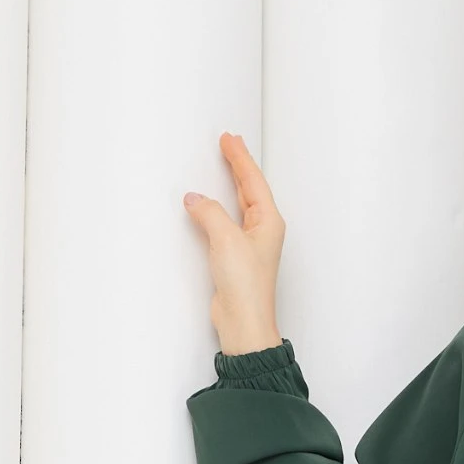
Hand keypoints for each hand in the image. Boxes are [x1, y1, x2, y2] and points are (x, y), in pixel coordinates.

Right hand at [182, 132, 285, 355]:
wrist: (244, 324)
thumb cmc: (246, 287)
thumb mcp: (226, 239)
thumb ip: (209, 212)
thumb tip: (194, 199)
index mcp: (268, 221)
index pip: (253, 180)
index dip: (240, 158)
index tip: (229, 139)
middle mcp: (262, 231)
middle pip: (249, 189)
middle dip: (239, 166)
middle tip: (229, 143)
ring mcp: (249, 245)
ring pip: (239, 205)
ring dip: (231, 185)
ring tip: (225, 164)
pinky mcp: (235, 259)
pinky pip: (227, 223)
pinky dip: (218, 208)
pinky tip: (209, 204)